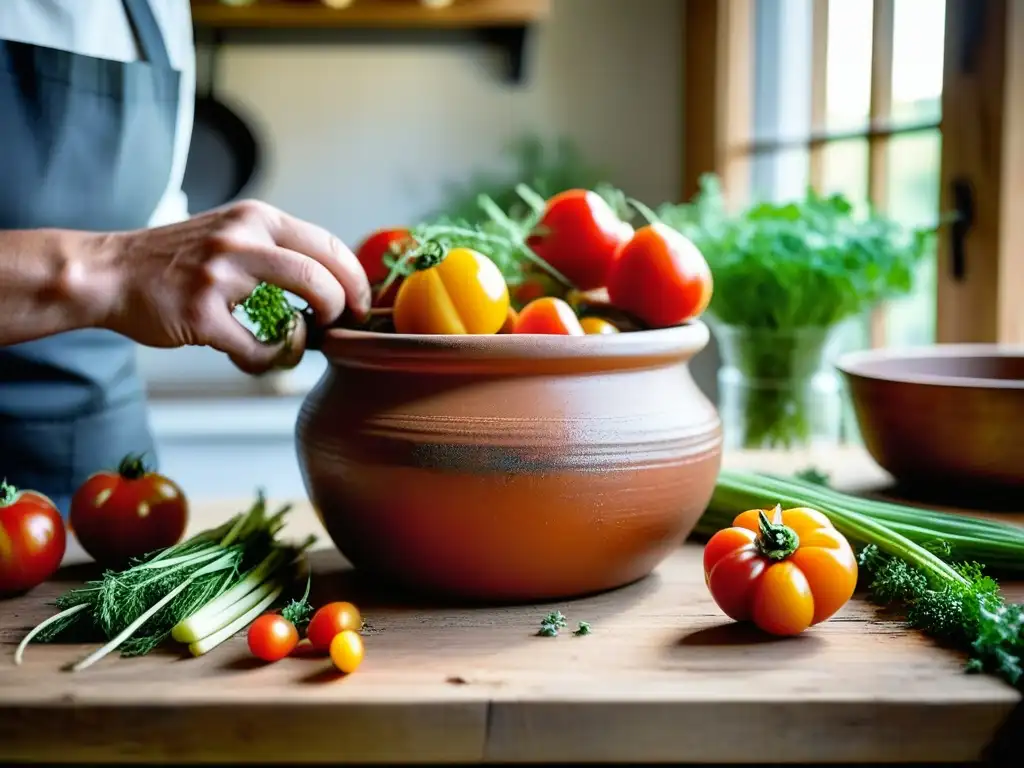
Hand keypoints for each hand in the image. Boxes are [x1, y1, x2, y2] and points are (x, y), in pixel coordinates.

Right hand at [100, 200, 370, 373]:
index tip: (360, 304)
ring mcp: (220, 277)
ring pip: (295, 313)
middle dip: (342, 309)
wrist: (110, 272)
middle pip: (321, 277)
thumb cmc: (178, 261)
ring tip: (296, 342)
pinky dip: (266, 360)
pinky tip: (254, 356)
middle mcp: (241, 240)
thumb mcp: (232, 233)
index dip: (355, 280)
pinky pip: (257, 348)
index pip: (329, 245)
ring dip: (306, 337)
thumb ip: (277, 251)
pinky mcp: (201, 314)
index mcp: (257, 218)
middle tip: (338, 326)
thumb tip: (334, 286)